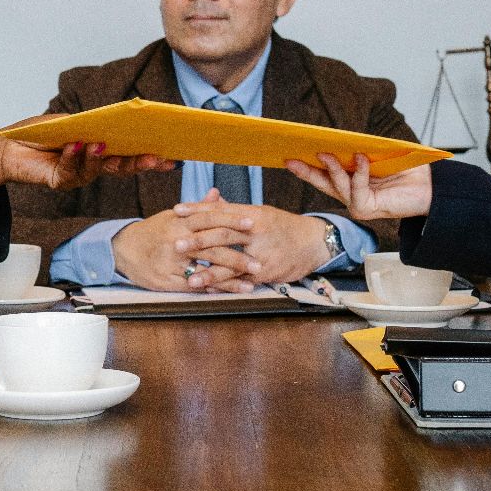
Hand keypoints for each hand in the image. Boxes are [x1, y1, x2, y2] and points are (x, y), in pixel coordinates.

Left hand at [0, 120, 173, 197]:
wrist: (10, 145)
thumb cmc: (42, 131)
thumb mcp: (73, 122)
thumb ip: (93, 124)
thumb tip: (117, 121)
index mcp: (102, 150)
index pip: (131, 155)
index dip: (150, 157)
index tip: (171, 158)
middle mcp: (94, 165)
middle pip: (121, 166)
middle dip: (138, 162)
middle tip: (154, 158)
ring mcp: (79, 175)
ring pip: (97, 169)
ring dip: (100, 158)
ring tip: (101, 145)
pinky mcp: (61, 181)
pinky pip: (70, 171)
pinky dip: (73, 156)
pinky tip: (75, 145)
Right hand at [111, 191, 258, 292]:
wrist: (123, 249)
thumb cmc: (153, 232)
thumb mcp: (173, 216)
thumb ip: (198, 208)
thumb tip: (218, 193)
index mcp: (180, 222)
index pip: (210, 218)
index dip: (232, 220)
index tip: (253, 224)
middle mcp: (176, 241)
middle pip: (211, 248)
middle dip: (237, 257)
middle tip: (259, 262)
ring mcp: (171, 262)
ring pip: (205, 271)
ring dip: (229, 279)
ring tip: (250, 284)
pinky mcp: (167, 280)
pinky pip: (193, 286)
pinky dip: (212, 289)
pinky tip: (228, 292)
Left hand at [171, 199, 332, 284]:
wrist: (314, 242)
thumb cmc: (284, 226)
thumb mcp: (261, 213)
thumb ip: (235, 210)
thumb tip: (212, 201)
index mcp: (252, 213)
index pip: (221, 210)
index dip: (197, 209)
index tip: (176, 210)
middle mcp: (256, 230)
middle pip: (224, 234)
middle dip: (198, 240)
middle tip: (176, 245)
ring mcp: (262, 253)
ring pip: (232, 263)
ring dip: (209, 272)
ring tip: (189, 278)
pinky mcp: (267, 271)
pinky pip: (242, 280)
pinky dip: (226, 286)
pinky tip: (210, 290)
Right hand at [285, 152, 433, 220]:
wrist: (431, 187)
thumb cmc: (409, 170)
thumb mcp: (382, 155)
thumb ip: (362, 150)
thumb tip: (344, 139)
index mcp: (353, 183)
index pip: (327, 175)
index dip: (309, 166)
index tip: (292, 154)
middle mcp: (352, 195)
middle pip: (323, 182)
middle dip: (305, 171)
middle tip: (289, 159)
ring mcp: (358, 204)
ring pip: (337, 185)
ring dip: (331, 167)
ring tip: (324, 152)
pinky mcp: (366, 209)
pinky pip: (357, 188)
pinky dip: (359, 171)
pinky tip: (361, 157)